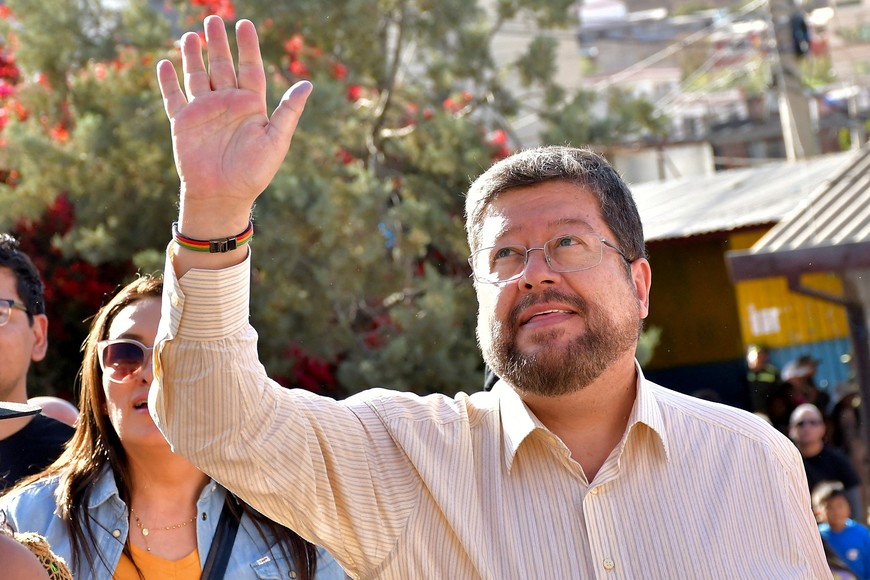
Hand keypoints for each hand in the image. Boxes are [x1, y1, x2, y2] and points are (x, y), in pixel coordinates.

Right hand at [156, 16, 311, 239]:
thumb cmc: (254, 172)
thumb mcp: (276, 140)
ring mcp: (204, 111)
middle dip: (218, 43)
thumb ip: (289, 111)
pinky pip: (173, 97)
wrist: (223, 196)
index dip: (248, 47)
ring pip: (197, 76)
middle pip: (222, 66)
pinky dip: (168, 81)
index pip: (250, 68)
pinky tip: (164, 63)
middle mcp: (227, 104)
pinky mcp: (183, 123)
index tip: (245, 24)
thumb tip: (308, 84)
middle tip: (214, 18)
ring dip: (193, 55)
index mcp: (251, 106)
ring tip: (191, 34)